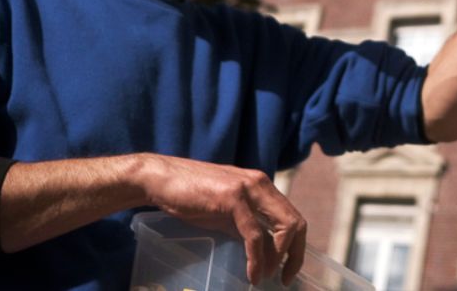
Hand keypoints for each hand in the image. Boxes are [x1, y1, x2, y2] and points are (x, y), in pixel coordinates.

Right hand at [138, 154, 306, 285]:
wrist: (160, 179)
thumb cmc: (189, 195)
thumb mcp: (224, 212)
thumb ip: (245, 226)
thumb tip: (262, 251)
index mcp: (261, 186)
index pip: (292, 215)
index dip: (296, 245)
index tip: (288, 268)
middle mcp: (260, 184)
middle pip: (295, 222)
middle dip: (295, 254)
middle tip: (286, 277)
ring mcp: (248, 189)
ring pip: (282, 227)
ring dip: (278, 258)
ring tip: (266, 277)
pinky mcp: (233, 199)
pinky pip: (255, 235)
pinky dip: (257, 258)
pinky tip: (253, 273)